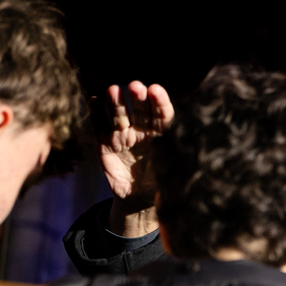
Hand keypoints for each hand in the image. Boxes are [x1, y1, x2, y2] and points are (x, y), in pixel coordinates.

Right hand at [95, 81, 172, 236]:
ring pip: (120, 115)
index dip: (160, 102)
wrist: (138, 199)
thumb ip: (177, 169)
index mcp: (162, 136)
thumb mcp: (172, 179)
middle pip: (141, 111)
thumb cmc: (160, 186)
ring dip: (117, 103)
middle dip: (139, 98)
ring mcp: (123, 136)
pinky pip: (99, 125)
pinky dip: (96, 113)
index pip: (163, 116)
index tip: (156, 90)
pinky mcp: (105, 143)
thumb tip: (191, 161)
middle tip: (136, 86)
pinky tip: (94, 100)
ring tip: (114, 91)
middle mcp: (143, 131)